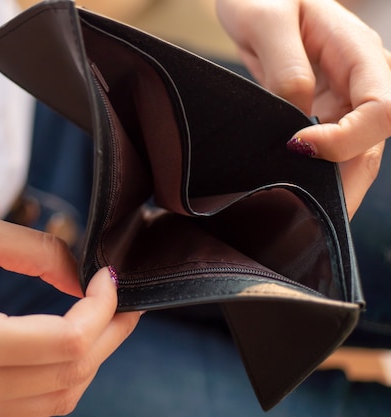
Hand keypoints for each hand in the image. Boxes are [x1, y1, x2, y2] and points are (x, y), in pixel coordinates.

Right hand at [0, 213, 139, 415]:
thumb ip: (38, 251)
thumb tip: (85, 274)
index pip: (66, 342)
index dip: (103, 308)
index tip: (110, 275)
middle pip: (71, 375)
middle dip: (109, 332)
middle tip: (120, 296)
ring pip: (57, 400)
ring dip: (91, 358)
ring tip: (102, 317)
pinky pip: (31, 408)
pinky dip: (61, 378)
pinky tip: (68, 344)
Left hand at [215, 0, 390, 216]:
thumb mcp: (268, 19)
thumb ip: (287, 64)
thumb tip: (298, 114)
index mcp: (358, 52)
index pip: (380, 107)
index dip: (349, 137)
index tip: (300, 146)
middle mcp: (358, 80)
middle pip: (371, 141)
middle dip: (346, 180)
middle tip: (309, 214)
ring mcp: (340, 100)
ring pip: (352, 153)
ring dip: (332, 185)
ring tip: (302, 215)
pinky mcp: (319, 114)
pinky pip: (327, 152)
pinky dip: (315, 174)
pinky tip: (294, 194)